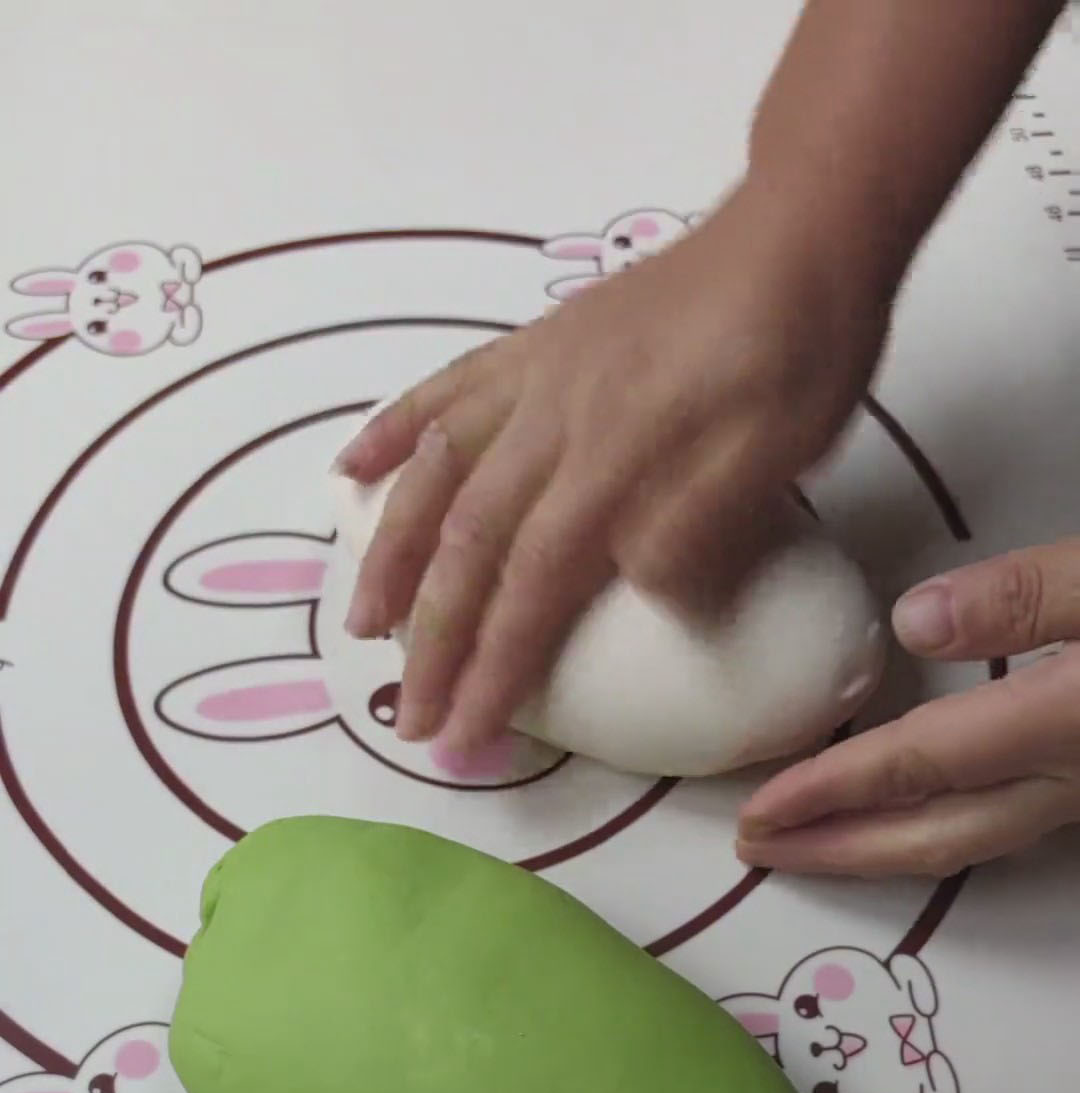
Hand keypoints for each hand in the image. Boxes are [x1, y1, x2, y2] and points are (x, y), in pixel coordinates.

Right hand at [334, 177, 892, 751]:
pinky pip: (442, 392)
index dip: (493, 669)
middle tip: (408, 716)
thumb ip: (699, 528)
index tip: (464, 739)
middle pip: (470, 546)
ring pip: (436, 476)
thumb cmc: (799, 354)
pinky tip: (348, 472)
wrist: (797, 232)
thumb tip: (635, 594)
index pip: (534, 587)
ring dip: (392, 557)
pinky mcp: (532, 347)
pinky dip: (390, 435)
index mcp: (614, 463)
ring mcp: (532, 379)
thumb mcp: (779, 453)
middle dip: (433, 641)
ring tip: (363, 622)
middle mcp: (551, 425)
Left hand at [737, 540, 1079, 876]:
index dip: (829, 789)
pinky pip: (997, 826)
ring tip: (809, 842)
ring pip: (968, 841)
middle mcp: (1071, 780)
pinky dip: (931, 829)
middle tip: (755, 850)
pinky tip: (904, 812)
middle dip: (835, 850)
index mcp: (1064, 724)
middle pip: (934, 835)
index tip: (755, 810)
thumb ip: (1027, 596)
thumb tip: (912, 622)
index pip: (918, 765)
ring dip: (880, 848)